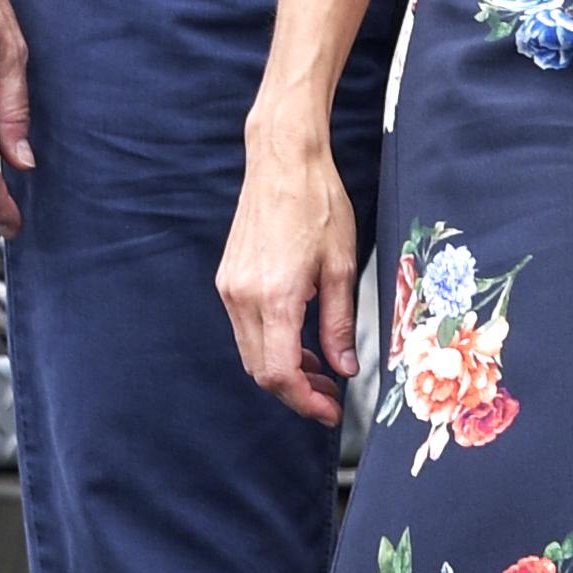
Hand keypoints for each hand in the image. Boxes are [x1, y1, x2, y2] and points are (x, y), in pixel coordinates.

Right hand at [217, 126, 360, 425]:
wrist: (282, 161)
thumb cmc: (318, 204)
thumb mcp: (342, 267)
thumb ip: (339, 324)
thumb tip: (344, 367)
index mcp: (275, 297)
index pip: (280, 374)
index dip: (305, 402)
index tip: (331, 411)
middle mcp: (243, 296)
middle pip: (261, 371)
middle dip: (296, 392)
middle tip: (331, 395)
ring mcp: (230, 287)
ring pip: (251, 353)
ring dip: (283, 370)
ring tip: (320, 369)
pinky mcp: (228, 278)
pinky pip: (245, 329)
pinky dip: (270, 346)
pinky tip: (298, 339)